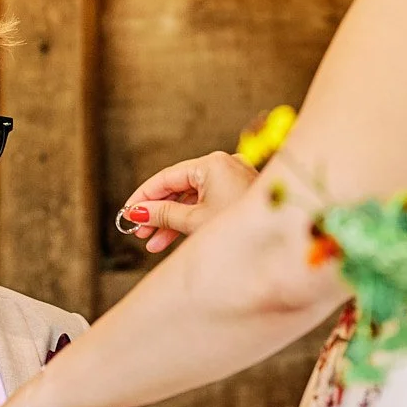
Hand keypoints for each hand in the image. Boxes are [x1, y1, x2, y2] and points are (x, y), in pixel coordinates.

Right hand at [122, 151, 258, 253]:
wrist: (279, 240)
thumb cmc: (239, 228)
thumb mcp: (194, 221)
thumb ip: (163, 214)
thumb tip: (137, 212)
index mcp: (212, 163)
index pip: (166, 177)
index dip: (143, 196)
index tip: (127, 212)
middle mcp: (224, 165)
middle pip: (179, 187)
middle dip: (157, 212)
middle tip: (137, 231)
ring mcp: (233, 179)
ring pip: (192, 198)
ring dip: (171, 220)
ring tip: (152, 243)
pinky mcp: (239, 193)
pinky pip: (207, 203)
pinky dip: (190, 219)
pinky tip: (171, 238)